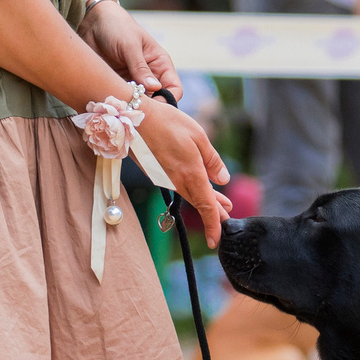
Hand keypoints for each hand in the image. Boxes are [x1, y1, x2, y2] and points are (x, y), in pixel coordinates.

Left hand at [80, 2, 180, 98]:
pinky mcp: (117, 84)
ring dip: (131, 106)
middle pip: (157, 100)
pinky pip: (122, 99)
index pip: (173, 88)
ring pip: (138, 102)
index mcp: (160, 64)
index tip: (153, 108)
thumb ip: (140, 67)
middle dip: (148, 107)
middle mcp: (149, 75)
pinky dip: (119, 103)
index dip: (167, 100)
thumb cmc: (116, 27)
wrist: (92, 21)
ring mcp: (133, 81)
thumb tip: (155, 88)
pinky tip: (111, 104)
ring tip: (120, 108)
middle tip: (134, 111)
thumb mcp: (130, 46)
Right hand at [137, 100, 230, 247]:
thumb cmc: (167, 123)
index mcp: (191, 174)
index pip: (205, 206)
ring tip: (221, 204)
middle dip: (214, 212)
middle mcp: (177, 181)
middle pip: (199, 202)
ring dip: (205, 200)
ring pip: (190, 194)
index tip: (215, 240)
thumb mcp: (198, 137)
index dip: (212, 224)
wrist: (132, 119)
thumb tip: (223, 179)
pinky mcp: (157, 173)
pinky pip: (179, 185)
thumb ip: (212, 160)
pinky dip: (192, 188)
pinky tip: (198, 185)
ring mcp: (165, 178)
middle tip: (227, 219)